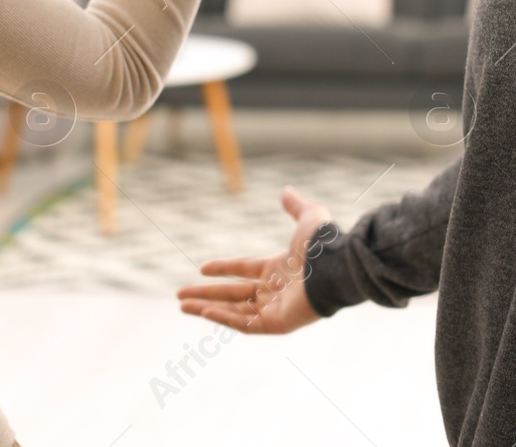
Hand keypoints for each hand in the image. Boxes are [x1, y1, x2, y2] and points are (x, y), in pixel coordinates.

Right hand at [176, 184, 329, 333]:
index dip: (224, 268)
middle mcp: (276, 290)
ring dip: (207, 307)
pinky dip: (223, 318)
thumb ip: (296, 206)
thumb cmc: (324, 245)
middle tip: (179, 295)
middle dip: (206, 293)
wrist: (336, 268)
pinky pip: (244, 324)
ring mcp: (275, 309)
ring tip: (182, 305)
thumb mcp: (308, 217)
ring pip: (234, 311)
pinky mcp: (276, 325)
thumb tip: (286, 190)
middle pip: (234, 294)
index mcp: (280, 268)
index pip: (245, 270)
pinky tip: (204, 311)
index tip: (201, 267)